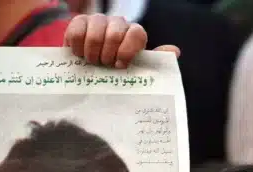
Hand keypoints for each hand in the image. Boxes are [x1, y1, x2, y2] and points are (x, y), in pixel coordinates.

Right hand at [64, 14, 179, 67]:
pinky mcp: (79, 21)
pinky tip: (80, 55)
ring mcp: (99, 20)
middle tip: (104, 65)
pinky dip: (77, 46)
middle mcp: (118, 23)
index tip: (120, 65)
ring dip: (93, 53)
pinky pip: (77, 30)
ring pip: (96, 32)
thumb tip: (175, 51)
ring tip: (93, 62)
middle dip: (108, 55)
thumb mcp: (136, 68)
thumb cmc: (116, 70)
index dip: (128, 50)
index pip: (137, 33)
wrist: (91, 69)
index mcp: (134, 33)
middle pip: (115, 33)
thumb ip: (153, 61)